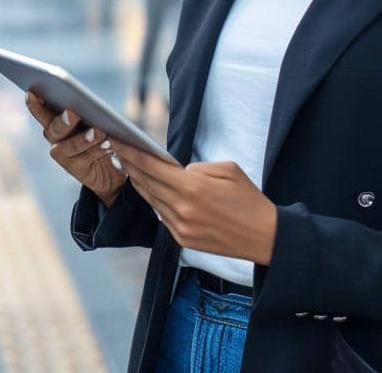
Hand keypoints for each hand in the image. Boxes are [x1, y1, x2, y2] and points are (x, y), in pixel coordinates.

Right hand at [25, 92, 124, 205]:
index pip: (42, 111)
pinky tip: (107, 143)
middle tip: (72, 113)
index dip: (35, 104)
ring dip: (84, 138)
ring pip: (69, 146)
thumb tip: (85, 102)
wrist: (113, 165)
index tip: (32, 93)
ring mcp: (63, 155)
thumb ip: (85, 108)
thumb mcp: (95, 116)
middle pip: (54, 129)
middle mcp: (55, 137)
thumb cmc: (102, 131)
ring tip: (99, 132)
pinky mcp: (75, 169)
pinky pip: (85, 159)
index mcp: (55, 120)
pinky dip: (96, 150)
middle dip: (63, 121)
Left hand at [111, 141, 277, 264]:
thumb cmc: (249, 199)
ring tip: (131, 168)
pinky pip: (162, 216)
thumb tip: (178, 172)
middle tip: (119, 151)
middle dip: (131, 165)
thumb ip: (197, 168)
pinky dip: (155, 202)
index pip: (152, 167)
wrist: (265, 237)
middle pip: (146, 183)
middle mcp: (181, 209)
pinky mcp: (183, 240)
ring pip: (152, 201)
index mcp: (192, 188)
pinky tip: (151, 190)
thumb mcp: (227, 169)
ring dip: (140, 184)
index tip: (117, 141)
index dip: (132, 153)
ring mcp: (180, 227)